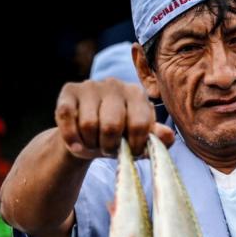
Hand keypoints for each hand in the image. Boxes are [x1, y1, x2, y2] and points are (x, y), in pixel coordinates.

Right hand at [54, 78, 174, 158]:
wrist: (87, 136)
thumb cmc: (119, 137)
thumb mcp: (140, 140)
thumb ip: (156, 139)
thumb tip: (168, 136)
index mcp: (137, 94)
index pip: (140, 124)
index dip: (136, 146)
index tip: (132, 152)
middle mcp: (115, 84)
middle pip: (112, 125)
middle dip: (110, 146)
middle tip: (110, 149)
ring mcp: (91, 85)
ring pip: (88, 124)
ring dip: (91, 143)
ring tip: (95, 143)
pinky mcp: (69, 90)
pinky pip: (67, 117)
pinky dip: (71, 138)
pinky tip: (77, 144)